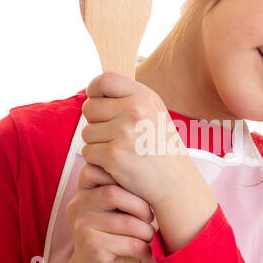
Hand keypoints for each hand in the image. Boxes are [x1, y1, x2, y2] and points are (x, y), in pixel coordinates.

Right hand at [65, 159, 157, 262]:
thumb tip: (155, 171)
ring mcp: (82, 227)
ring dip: (147, 234)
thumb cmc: (112, 237)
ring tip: (147, 240)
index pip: (99, 168)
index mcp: (83, 191)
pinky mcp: (93, 248)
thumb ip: (122, 189)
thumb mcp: (113, 209)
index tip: (139, 193)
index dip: (124, 178)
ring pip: (129, 223)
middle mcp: (78, 206)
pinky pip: (131, 244)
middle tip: (149, 218)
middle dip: (141, 207)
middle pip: (114, 193)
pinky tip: (142, 255)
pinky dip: (144, 251)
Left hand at [81, 72, 196, 208]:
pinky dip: (97, 160)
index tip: (97, 102)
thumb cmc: (160, 147)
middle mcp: (134, 111)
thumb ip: (126, 98)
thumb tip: (93, 91)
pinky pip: (88, 152)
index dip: (94, 91)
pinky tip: (116, 164)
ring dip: (96, 144)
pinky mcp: (113, 155)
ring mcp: (123, 133)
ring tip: (119, 151)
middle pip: (89, 108)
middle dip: (95, 123)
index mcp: (144, 96)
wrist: (175, 181)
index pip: (104, 80)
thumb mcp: (152, 112)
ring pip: (86, 132)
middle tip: (113, 135)